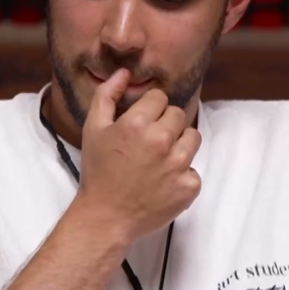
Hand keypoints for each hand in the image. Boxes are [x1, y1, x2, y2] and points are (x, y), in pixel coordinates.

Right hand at [76, 68, 201, 239]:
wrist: (106, 217)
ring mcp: (178, 165)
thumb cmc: (98, 171)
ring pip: (192, 137)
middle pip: (178, 114)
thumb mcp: (94, 128)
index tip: (142, 121)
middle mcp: (161, 141)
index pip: (160, 97)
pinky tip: (163, 180)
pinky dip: (182, 174)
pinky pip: (194, 169)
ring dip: (179, 144)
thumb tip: (124, 72)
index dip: (150, 107)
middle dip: (165, 123)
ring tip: (159, 158)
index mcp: (138, 123)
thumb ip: (107, 95)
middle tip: (149, 142)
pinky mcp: (189, 187)